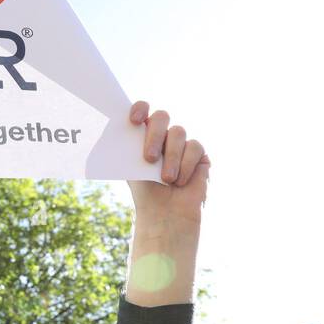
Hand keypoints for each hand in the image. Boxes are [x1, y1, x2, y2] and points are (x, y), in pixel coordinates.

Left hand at [126, 101, 210, 225]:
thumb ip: (132, 147)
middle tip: (150, 158)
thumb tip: (125, 128)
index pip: (142, 110)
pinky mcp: (199, 153)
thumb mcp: (134, 168)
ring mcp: (181, 142)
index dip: (140, 108)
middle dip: (155, 135)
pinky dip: (186, 165)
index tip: (135, 120)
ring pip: (178, 132)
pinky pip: (194, 147)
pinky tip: (180, 181)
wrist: (165, 214)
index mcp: (142, 135)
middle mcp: (163, 135)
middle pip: (161, 117)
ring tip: (167, 179)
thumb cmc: (146, 192)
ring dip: (171, 157)